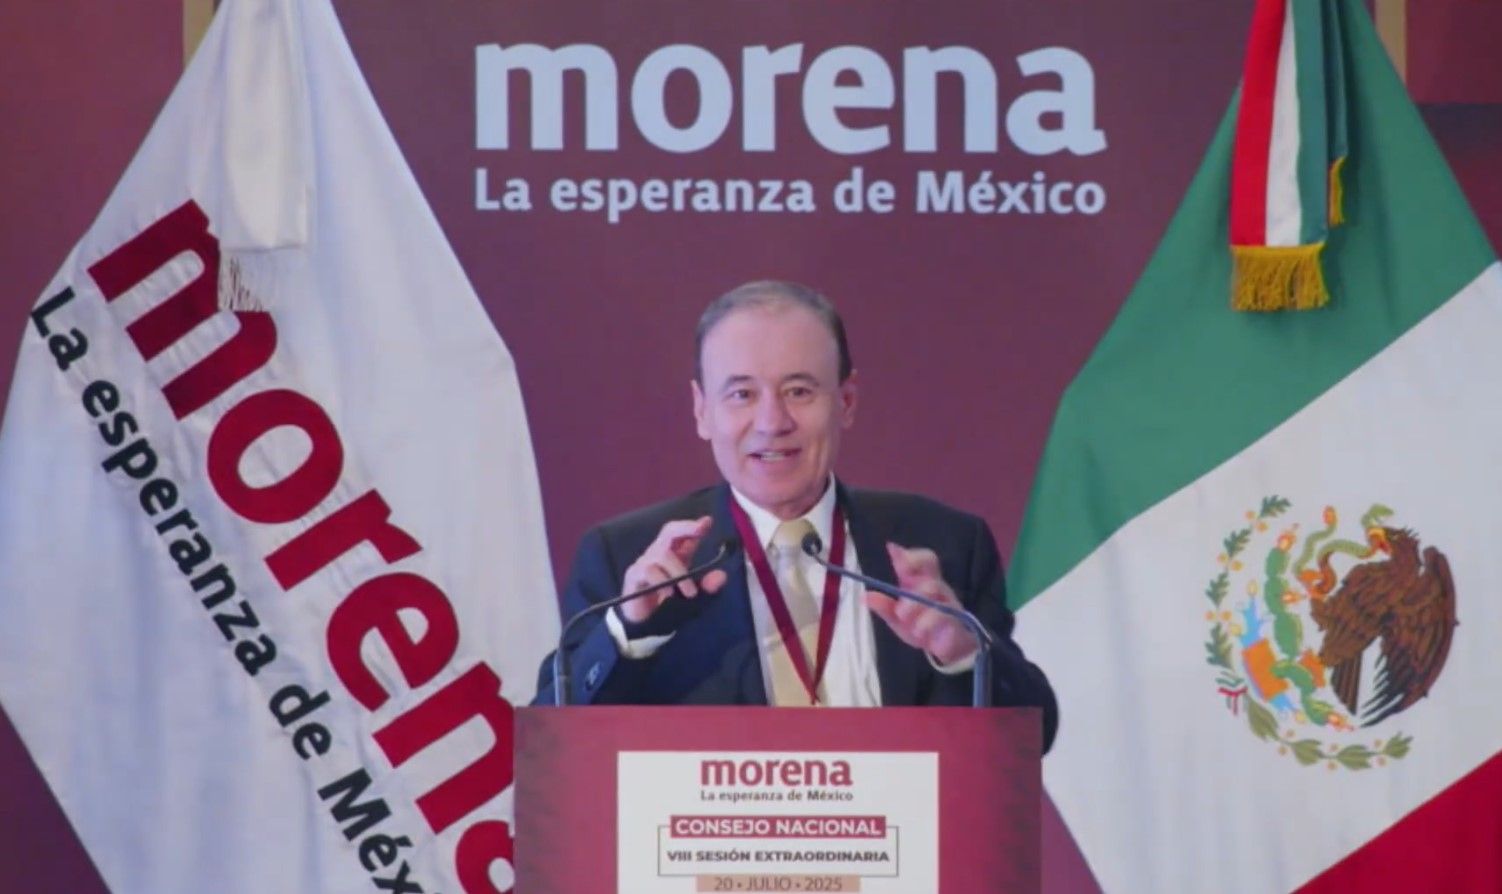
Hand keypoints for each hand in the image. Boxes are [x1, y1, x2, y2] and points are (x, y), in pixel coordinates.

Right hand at [618, 516, 729, 623]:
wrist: (643, 625)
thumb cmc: (667, 605)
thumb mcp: (693, 597)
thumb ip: (707, 586)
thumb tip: (722, 576)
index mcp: (675, 555)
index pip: (683, 534)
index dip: (694, 526)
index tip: (708, 521)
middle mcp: (660, 554)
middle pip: (670, 531)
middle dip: (686, 528)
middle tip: (701, 530)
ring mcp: (645, 563)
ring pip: (662, 554)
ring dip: (679, 572)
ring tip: (690, 593)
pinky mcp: (634, 575)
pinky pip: (648, 570)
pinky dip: (662, 581)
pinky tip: (669, 594)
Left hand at [864, 542, 977, 666]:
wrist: (947, 650)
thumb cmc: (921, 627)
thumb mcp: (898, 619)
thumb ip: (885, 607)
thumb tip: (865, 596)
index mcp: (924, 583)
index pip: (926, 561)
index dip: (913, 556)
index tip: (893, 551)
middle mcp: (939, 590)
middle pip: (932, 579)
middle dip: (914, 591)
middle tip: (900, 609)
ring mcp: (950, 605)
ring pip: (938, 594)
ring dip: (919, 606)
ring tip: (907, 620)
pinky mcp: (957, 622)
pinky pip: (946, 617)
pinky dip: (930, 623)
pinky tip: (920, 632)